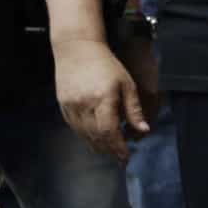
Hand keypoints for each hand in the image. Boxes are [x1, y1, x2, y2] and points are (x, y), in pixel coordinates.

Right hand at [55, 36, 148, 159]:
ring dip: (97, 146)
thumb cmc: (106, 65)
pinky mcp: (63, 104)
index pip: (109, 131)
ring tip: (109, 152)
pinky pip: (74, 127)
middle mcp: (84, 104)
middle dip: (109, 150)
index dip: (118, 147)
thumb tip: (144, 130)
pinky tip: (94, 141)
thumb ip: (134, 109)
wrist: (77, 49)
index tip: (126, 156)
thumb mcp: (126, 84)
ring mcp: (71, 105)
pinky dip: (85, 137)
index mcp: (103, 98)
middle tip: (120, 158)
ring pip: (84, 134)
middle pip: (96, 136)